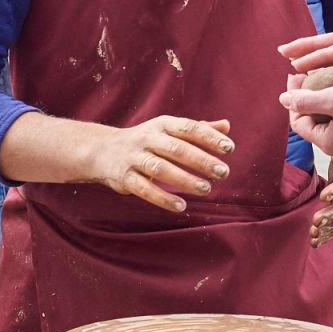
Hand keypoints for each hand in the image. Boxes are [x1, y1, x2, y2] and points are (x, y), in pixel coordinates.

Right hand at [87, 116, 232, 212]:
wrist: (102, 151)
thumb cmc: (147, 141)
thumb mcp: (169, 130)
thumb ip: (198, 129)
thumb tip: (227, 126)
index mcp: (163, 124)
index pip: (189, 128)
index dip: (210, 137)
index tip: (230, 148)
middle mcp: (148, 138)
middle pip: (177, 148)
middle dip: (202, 160)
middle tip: (223, 172)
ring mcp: (134, 158)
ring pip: (161, 168)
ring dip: (185, 180)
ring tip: (206, 189)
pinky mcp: (125, 177)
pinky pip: (144, 189)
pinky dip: (163, 198)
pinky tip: (181, 206)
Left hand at [279, 73, 332, 162]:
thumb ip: (305, 100)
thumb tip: (283, 99)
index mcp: (329, 144)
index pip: (298, 121)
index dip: (293, 97)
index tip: (294, 75)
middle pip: (314, 123)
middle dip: (308, 99)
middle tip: (307, 75)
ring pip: (332, 122)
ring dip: (326, 102)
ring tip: (327, 80)